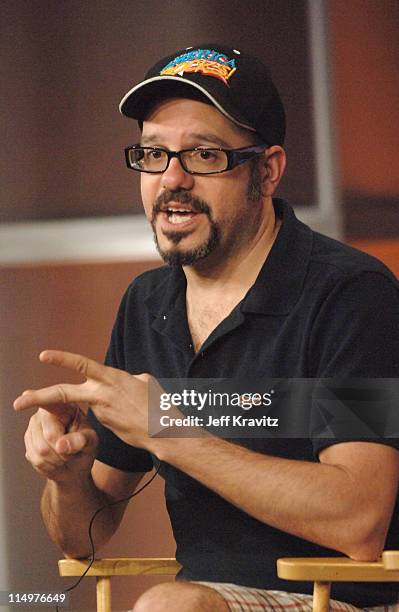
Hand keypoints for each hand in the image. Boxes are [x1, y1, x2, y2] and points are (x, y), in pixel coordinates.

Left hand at [14, 350, 152, 449]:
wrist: (164, 433)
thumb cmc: (158, 404)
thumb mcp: (145, 382)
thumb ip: (129, 378)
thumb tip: (126, 378)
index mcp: (111, 378)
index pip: (81, 364)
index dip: (61, 358)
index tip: (43, 355)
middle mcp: (101, 394)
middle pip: (62, 393)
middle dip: (37, 398)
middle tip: (18, 402)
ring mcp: (101, 411)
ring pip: (88, 404)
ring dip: (102, 405)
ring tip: (131, 410)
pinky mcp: (103, 425)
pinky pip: (102, 413)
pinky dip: (112, 412)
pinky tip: (132, 418)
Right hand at [22, 403, 97, 481]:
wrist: (75, 464)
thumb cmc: (85, 447)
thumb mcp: (92, 441)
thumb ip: (81, 440)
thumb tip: (61, 445)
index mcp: (64, 405)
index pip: (48, 402)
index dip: (33, 400)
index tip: (19, 402)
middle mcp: (44, 412)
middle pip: (49, 436)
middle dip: (64, 451)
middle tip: (73, 451)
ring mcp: (33, 426)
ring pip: (40, 450)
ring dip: (57, 460)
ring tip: (66, 456)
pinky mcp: (27, 440)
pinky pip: (35, 458)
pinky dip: (49, 465)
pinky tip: (56, 460)